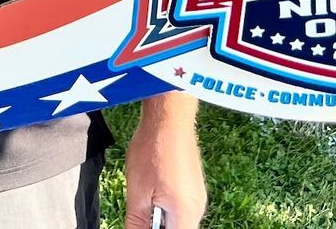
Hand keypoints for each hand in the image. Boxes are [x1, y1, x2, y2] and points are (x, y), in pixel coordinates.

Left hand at [125, 93, 204, 228]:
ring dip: (159, 218)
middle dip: (155, 226)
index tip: (141, 220)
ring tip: (145, 196)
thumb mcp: (137, 193)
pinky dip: (164, 206)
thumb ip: (137, 224)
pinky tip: (152, 188)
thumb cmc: (153, 150)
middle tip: (140, 207)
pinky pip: (180, 207)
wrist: (169, 117)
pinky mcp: (193, 187)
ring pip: (177, 221)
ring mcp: (198, 197)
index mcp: (186, 215)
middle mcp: (198, 209)